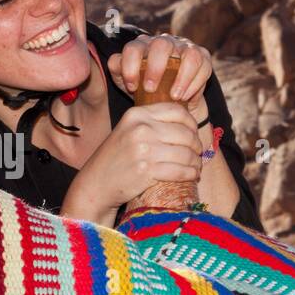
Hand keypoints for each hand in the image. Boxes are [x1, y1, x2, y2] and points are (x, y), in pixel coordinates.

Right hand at [61, 102, 201, 225]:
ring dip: (196, 162)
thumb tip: (187, 122)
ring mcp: (144, 150)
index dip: (191, 123)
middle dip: (196, 145)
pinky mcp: (147, 171)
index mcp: (137, 114)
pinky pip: (180, 171)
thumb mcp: (129, 130)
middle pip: (185, 133)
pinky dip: (190, 174)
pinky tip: (192, 175)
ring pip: (186, 154)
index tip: (194, 133)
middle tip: (198, 154)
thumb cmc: (117, 157)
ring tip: (196, 167)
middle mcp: (141, 129)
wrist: (97, 183)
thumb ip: (152, 122)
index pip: (177, 111)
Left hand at [107, 33, 211, 114]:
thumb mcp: (128, 82)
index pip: (133, 48)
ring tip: (174, 96)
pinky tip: (185, 96)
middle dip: (156, 68)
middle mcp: (164, 42)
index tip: (131, 87)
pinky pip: (202, 65)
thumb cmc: (146, 89)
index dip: (130, 67)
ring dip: (181, 77)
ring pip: (188, 54)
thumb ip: (117, 70)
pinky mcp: (202, 56)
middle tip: (151, 89)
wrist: (171, 99)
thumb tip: (116, 63)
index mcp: (143, 46)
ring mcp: (185, 47)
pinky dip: (194, 82)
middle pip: (161, 45)